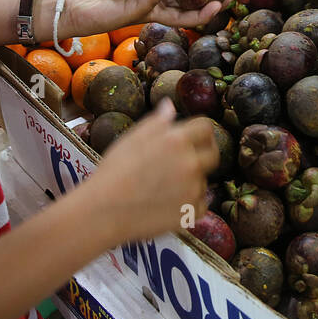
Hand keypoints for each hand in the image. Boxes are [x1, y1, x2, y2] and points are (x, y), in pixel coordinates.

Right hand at [83, 101, 218, 244]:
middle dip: (203, 155)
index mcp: (177, 140)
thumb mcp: (132, 138)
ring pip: (203, 181)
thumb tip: (170, 106)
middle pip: (213, 154)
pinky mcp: (192, 212)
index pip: (206, 127)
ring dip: (191, 182)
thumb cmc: (114, 172)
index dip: (201, 131)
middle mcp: (191, 162)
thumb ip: (156, 121)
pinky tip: (167, 204)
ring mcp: (193, 189)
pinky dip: (188, 205)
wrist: (105, 210)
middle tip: (185, 163)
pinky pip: (199, 205)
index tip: (196, 138)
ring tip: (162, 188)